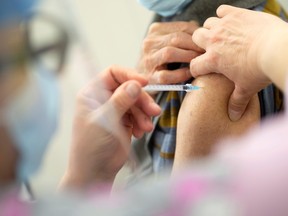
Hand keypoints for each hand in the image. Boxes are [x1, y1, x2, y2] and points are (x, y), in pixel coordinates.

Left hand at [60, 66, 160, 188]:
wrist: (95, 171)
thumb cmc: (91, 146)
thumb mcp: (105, 120)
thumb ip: (120, 101)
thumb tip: (135, 84)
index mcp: (93, 93)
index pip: (113, 74)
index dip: (129, 75)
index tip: (145, 83)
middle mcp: (104, 98)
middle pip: (129, 88)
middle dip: (142, 100)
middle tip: (154, 111)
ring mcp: (115, 110)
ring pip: (136, 102)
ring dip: (144, 113)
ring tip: (146, 128)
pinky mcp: (125, 122)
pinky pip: (139, 115)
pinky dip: (142, 122)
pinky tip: (140, 133)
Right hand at [138, 21, 202, 83]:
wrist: (141, 79)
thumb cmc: (160, 60)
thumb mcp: (167, 42)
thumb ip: (181, 35)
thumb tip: (200, 29)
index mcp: (155, 31)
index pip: (181, 27)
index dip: (197, 34)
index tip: (207, 42)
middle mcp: (149, 43)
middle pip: (176, 38)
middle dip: (195, 45)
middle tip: (208, 52)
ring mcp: (148, 60)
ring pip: (169, 53)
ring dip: (188, 57)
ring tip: (200, 61)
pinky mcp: (150, 77)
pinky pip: (167, 75)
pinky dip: (181, 74)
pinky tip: (190, 73)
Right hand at [190, 5, 286, 120]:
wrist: (277, 49)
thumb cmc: (260, 70)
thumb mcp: (247, 88)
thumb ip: (237, 102)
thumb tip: (233, 116)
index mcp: (213, 60)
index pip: (194, 65)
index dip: (195, 69)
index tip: (201, 69)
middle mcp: (214, 41)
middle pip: (196, 38)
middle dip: (200, 44)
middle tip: (211, 48)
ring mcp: (224, 26)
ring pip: (207, 24)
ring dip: (212, 29)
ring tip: (221, 35)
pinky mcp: (236, 14)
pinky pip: (222, 10)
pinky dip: (224, 14)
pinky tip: (230, 21)